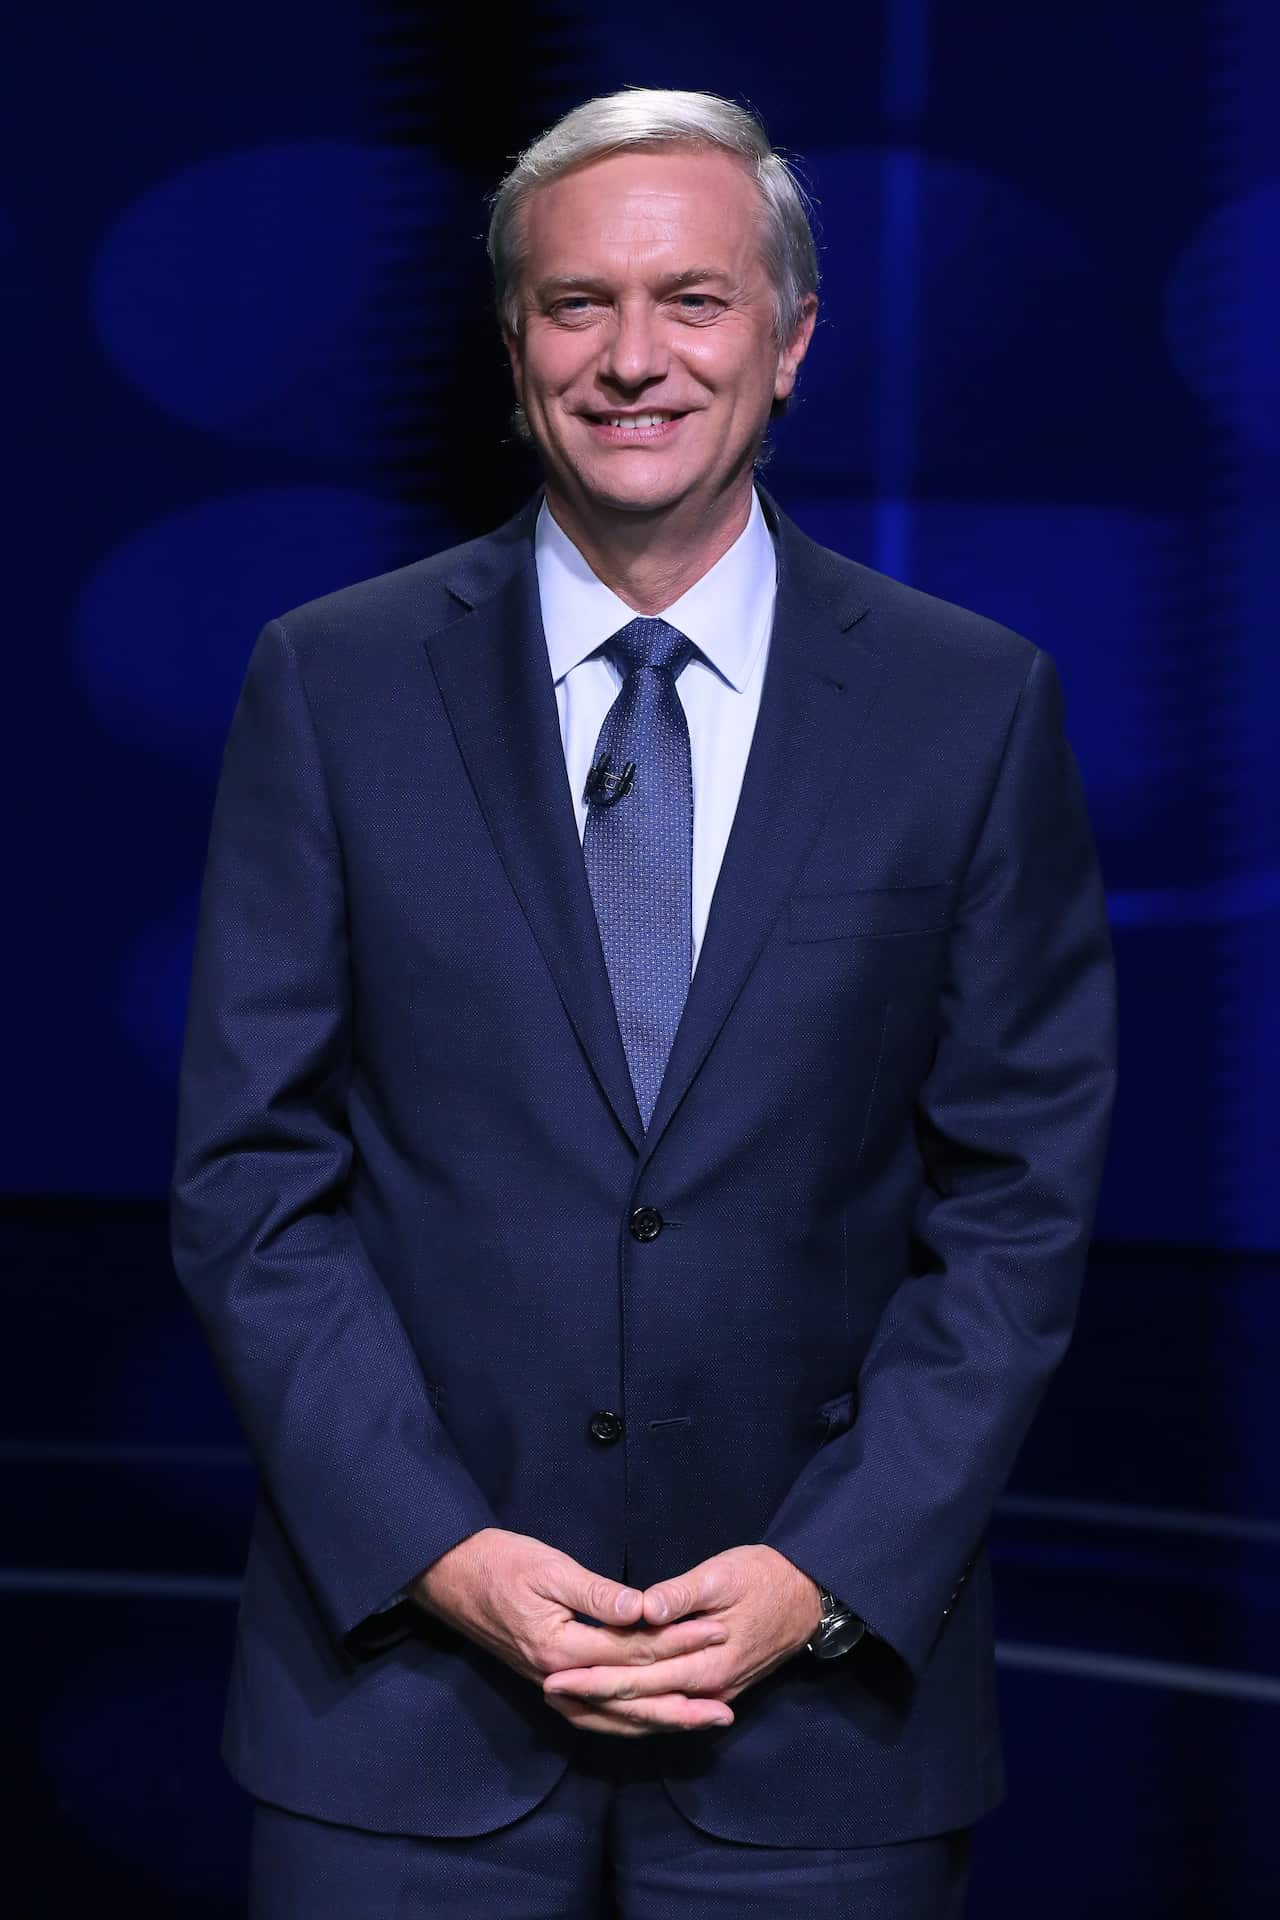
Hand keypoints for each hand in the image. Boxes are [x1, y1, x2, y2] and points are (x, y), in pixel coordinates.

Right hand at [411, 1528, 735, 1736]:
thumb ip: (597, 1593)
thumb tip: (642, 1609)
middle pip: (631, 1698)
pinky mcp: (551, 1684)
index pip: (634, 1652)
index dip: (679, 1642)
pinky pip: (597, 1715)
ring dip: (661, 1720)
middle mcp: (558, 1679)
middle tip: (727, 1705)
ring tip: (703, 1721)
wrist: (452, 1577)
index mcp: (561, 1648)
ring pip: (615, 1718)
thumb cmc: (500, 1563)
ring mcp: (553, 1687)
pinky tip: (653, 1720)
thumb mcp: (549, 1567)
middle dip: (682, 1701)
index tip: (717, 1631)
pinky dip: (629, 1721)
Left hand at [542, 1546, 821, 1727]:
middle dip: (590, 1699)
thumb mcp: (723, 1574)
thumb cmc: (763, 1576)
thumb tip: (645, 1609)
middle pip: (639, 1702)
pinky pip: (669, 1708)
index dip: (593, 1678)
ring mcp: (713, 1692)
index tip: (553, 1675)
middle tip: (546, 1691)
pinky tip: (612, 1705)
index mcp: (705, 1661)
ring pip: (652, 1712)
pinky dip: (637, 1710)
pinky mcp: (716, 1686)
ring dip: (609, 1710)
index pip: (637, 1678)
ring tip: (566, 1703)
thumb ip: (682, 1595)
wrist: (808, 1596)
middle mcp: (707, 1687)